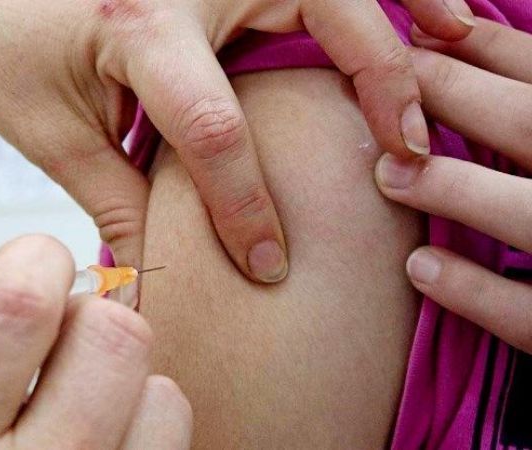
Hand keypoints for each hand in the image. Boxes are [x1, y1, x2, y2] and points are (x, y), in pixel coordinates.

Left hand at [0, 0, 472, 282]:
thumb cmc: (8, 59)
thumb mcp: (56, 138)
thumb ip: (116, 207)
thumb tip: (148, 280)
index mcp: (137, 21)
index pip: (217, 124)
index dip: (247, 204)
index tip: (266, 262)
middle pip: (319, 14)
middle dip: (378, 80)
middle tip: (412, 145)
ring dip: (394, 21)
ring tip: (455, 53)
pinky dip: (362, 2)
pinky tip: (409, 20)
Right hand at [0, 235, 191, 448]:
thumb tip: (4, 270)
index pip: (14, 311)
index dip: (34, 265)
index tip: (36, 267)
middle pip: (118, 340)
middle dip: (91, 323)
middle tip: (63, 345)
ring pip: (166, 399)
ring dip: (130, 393)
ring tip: (83, 421)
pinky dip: (144, 442)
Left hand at [375, 19, 531, 351]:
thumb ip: (531, 105)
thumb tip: (466, 36)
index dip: (492, 52)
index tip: (419, 41)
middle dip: (461, 98)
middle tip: (388, 88)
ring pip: (531, 217)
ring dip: (456, 188)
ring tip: (387, 174)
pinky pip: (529, 314)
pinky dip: (475, 291)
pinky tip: (418, 264)